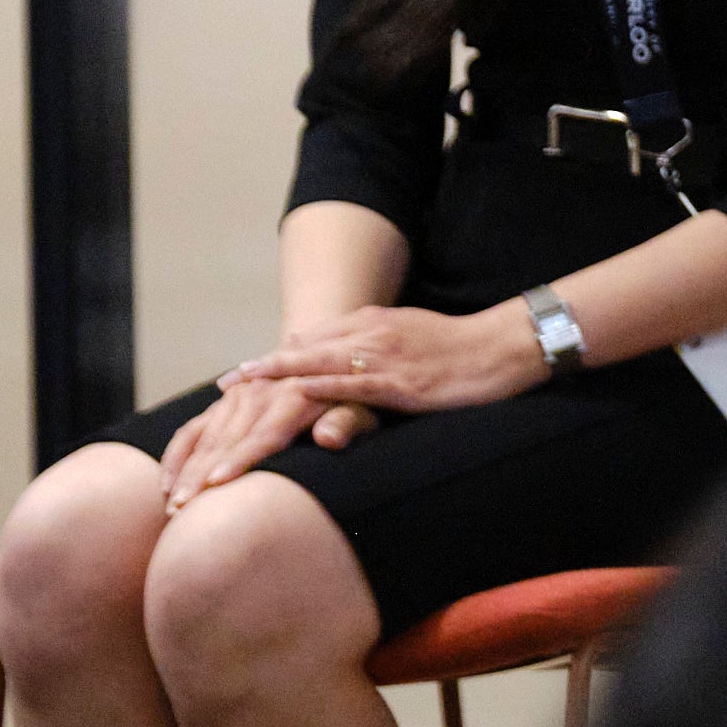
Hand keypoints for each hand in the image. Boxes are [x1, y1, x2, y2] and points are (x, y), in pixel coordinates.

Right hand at [156, 374, 359, 512]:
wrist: (335, 365)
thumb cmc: (357, 402)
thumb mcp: (364, 410)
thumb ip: (347, 424)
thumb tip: (328, 439)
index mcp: (296, 395)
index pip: (264, 434)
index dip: (240, 460)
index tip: (217, 485)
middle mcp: (261, 391)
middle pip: (226, 440)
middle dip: (202, 476)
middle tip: (182, 512)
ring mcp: (238, 394)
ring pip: (204, 437)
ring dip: (186, 472)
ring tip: (173, 507)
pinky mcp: (224, 401)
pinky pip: (192, 429)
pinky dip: (176, 456)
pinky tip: (166, 484)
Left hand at [235, 304, 545, 424]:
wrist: (506, 346)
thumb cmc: (462, 350)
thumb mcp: (410, 339)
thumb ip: (373, 347)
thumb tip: (341, 362)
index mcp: (372, 324)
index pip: (310, 340)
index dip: (271, 360)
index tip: (237, 378)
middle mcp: (370, 334)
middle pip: (301, 352)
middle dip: (259, 373)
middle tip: (221, 392)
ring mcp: (383, 357)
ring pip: (315, 366)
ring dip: (274, 384)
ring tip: (241, 401)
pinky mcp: (401, 382)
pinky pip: (351, 385)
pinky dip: (317, 391)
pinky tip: (291, 400)